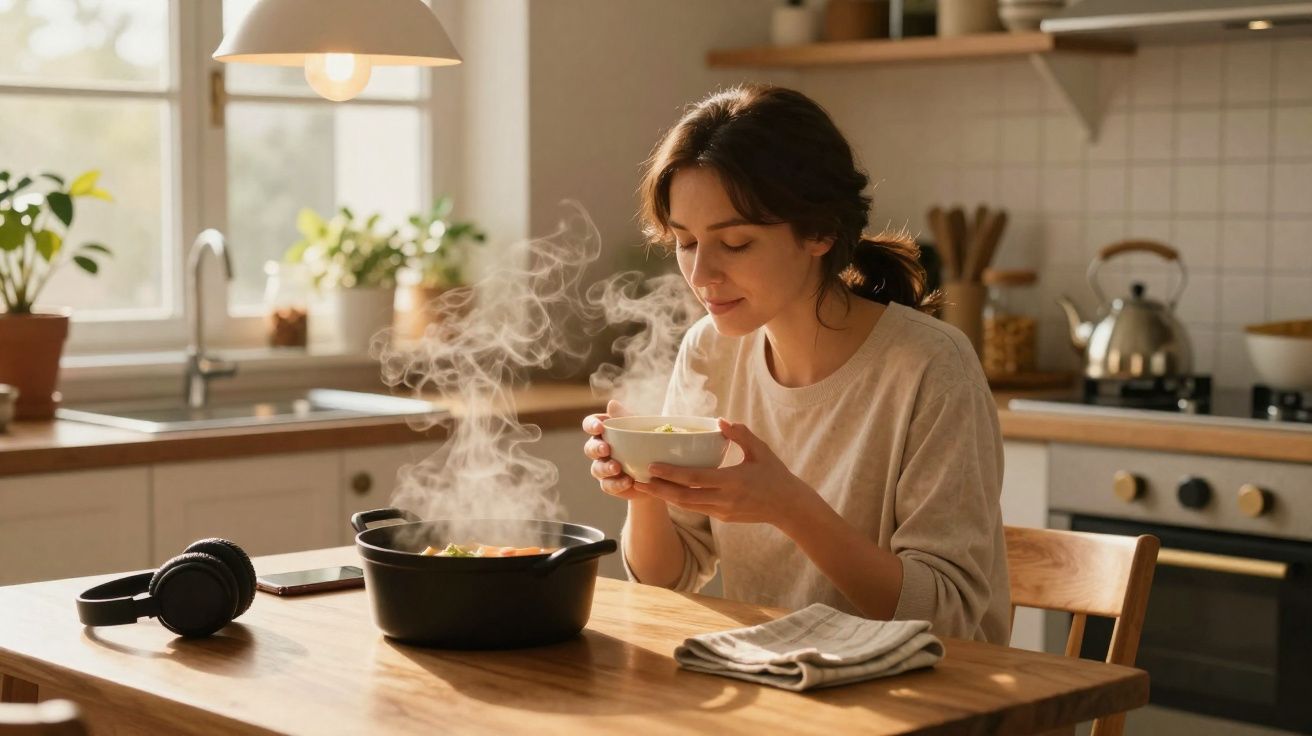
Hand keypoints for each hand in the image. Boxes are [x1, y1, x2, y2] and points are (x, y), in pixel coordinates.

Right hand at [582, 400, 645, 500]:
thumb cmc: (647, 442)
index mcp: (604, 431)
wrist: (659, 470)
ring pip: (596, 468)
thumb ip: (626, 417)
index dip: (591, 425)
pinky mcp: (610, 484)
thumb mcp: (640, 428)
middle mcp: (600, 449)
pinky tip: (628, 481)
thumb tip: (612, 403)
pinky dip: (616, 484)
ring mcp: (603, 468)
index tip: (599, 427)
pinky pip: (607, 485)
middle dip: (596, 448)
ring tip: (618, 468)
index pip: (590, 424)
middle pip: (589, 448)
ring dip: (606, 468)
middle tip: (606, 449)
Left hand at [638, 418, 817, 527]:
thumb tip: (720, 420)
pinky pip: (696, 508)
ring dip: (665, 497)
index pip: (695, 478)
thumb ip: (741, 434)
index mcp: (732, 481)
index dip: (671, 473)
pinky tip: (666, 493)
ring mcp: (722, 511)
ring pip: (687, 506)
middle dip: (659, 490)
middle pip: (684, 497)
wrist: (789, 507)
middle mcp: (724, 499)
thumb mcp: (761, 451)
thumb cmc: (776, 475)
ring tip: (645, 488)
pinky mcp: (722, 518)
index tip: (652, 466)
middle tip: (637, 480)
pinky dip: (679, 501)